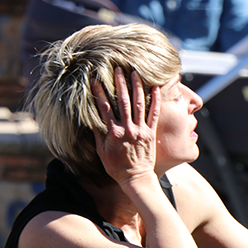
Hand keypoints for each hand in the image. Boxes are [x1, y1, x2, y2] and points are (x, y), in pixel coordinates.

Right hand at [92, 68, 160, 185]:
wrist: (136, 178)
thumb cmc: (116, 167)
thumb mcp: (101, 152)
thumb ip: (98, 134)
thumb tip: (91, 119)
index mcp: (113, 133)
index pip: (105, 108)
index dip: (100, 93)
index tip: (96, 80)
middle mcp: (127, 129)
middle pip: (123, 101)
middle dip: (120, 83)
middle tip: (118, 69)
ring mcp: (140, 130)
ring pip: (139, 104)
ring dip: (137, 87)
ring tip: (135, 73)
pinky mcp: (150, 133)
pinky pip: (154, 114)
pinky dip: (155, 100)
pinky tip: (155, 88)